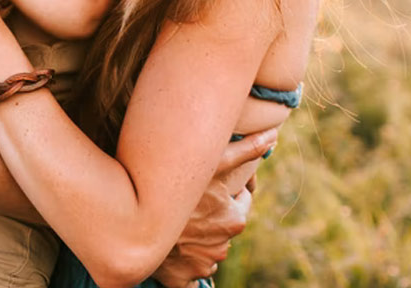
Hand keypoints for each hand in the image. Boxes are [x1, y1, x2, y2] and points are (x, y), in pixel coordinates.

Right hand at [150, 128, 278, 285]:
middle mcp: (222, 246)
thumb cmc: (178, 187)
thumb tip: (273, 137)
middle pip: (222, 226)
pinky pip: (188, 271)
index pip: (240, 203)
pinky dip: (184, 261)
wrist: (137, 220)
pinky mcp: (182, 279)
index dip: (228, 191)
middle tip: (190, 202)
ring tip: (179, 221)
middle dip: (211, 215)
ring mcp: (202, 264)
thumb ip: (246, 150)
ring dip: (198, 238)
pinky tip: (174, 246)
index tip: (210, 185)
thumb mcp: (214, 163)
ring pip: (207, 248)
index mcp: (234, 220)